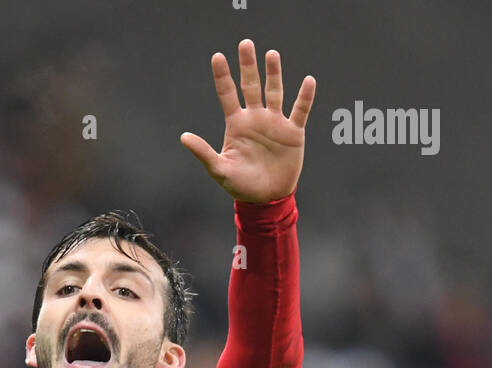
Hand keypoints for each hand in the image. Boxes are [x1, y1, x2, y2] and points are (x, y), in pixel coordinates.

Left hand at [181, 41, 315, 203]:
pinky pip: (300, 110)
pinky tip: (308, 81)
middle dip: (248, 65)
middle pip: (251, 85)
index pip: (227, 94)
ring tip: (271, 54)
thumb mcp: (219, 170)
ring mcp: (275, 123)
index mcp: (237, 124)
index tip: (217, 56)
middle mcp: (255, 118)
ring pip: (274, 91)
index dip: (222, 76)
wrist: (266, 199)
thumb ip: (203, 152)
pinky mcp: (293, 132)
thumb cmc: (241, 186)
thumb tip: (183, 137)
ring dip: (274, 74)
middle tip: (245, 43)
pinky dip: (305, 97)